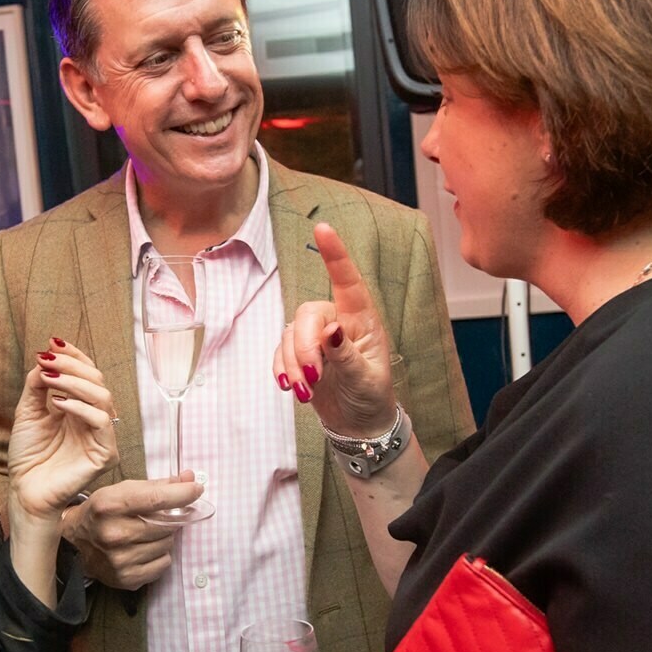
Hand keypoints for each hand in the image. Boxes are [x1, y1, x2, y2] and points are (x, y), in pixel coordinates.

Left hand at [7, 339, 119, 517]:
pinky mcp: (106, 454)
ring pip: (103, 396)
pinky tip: (58, 403)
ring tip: (49, 377)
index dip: (74, 356)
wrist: (25, 491)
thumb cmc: (29, 456)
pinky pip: (101, 422)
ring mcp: (103, 437)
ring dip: (74, 381)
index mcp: (81, 409)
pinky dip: (79, 407)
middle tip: (47, 359)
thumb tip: (46, 356)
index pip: (87, 375)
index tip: (52, 342)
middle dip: (72, 365)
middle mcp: (95, 420)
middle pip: (97, 381)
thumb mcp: (28, 412)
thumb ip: (38, 385)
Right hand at [63, 475, 204, 588]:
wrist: (74, 544)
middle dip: (170, 517)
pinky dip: (160, 555)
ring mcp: (120, 560)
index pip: (157, 499)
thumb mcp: (122, 491)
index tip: (196, 489)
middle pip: (167, 524)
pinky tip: (144, 549)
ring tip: (145, 533)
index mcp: (110, 505)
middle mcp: (114, 534)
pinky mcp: (127, 578)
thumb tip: (190, 478)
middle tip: (160, 515)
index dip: (183, 493)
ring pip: (168, 544)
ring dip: (165, 537)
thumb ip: (158, 485)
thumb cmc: (103, 512)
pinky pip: (164, 563)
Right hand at [275, 222, 398, 434]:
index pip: (347, 281)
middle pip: (307, 314)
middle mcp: (337, 320)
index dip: (335, 254)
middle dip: (304, 347)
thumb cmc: (371, 396)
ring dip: (293, 365)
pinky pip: (280, 351)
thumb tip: (329, 330)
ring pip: (289, 334)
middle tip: (312, 379)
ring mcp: (316, 336)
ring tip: (306, 392)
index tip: (323, 228)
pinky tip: (290, 388)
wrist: (358, 423)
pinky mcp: (299, 353)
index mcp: (362, 320)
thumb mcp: (366, 379)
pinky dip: (282, 369)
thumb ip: (347, 356)